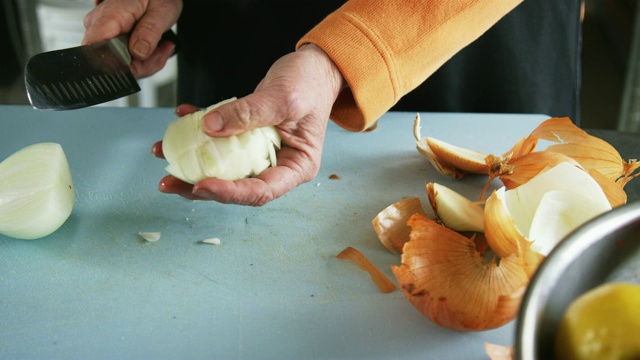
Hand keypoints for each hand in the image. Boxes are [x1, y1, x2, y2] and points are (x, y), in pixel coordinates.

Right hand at [82, 0, 181, 77]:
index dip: (120, 66)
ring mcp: (104, 34)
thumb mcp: (161, 11)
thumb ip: (149, 32)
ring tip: (162, 48)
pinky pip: (125, 60)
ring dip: (146, 62)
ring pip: (121, 65)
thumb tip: (139, 53)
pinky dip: (143, 59)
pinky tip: (155, 49)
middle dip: (142, 64)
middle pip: (113, 63)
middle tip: (162, 51)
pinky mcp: (110, 41)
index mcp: (109, 16)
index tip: (144, 61)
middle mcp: (100, 26)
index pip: (98, 51)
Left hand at [152, 44, 345, 205]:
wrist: (315, 69)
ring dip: (190, 163)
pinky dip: (198, 133)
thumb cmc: (311, 85)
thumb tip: (208, 128)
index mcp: (295, 168)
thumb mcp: (283, 98)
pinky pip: (220, 141)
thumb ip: (249, 114)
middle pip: (236, 186)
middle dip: (198, 186)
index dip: (229, 193)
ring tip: (162, 153)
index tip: (200, 185)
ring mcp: (260, 154)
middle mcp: (277, 166)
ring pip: (222, 167)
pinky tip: (182, 119)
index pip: (260, 191)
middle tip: (168, 182)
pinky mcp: (246, 138)